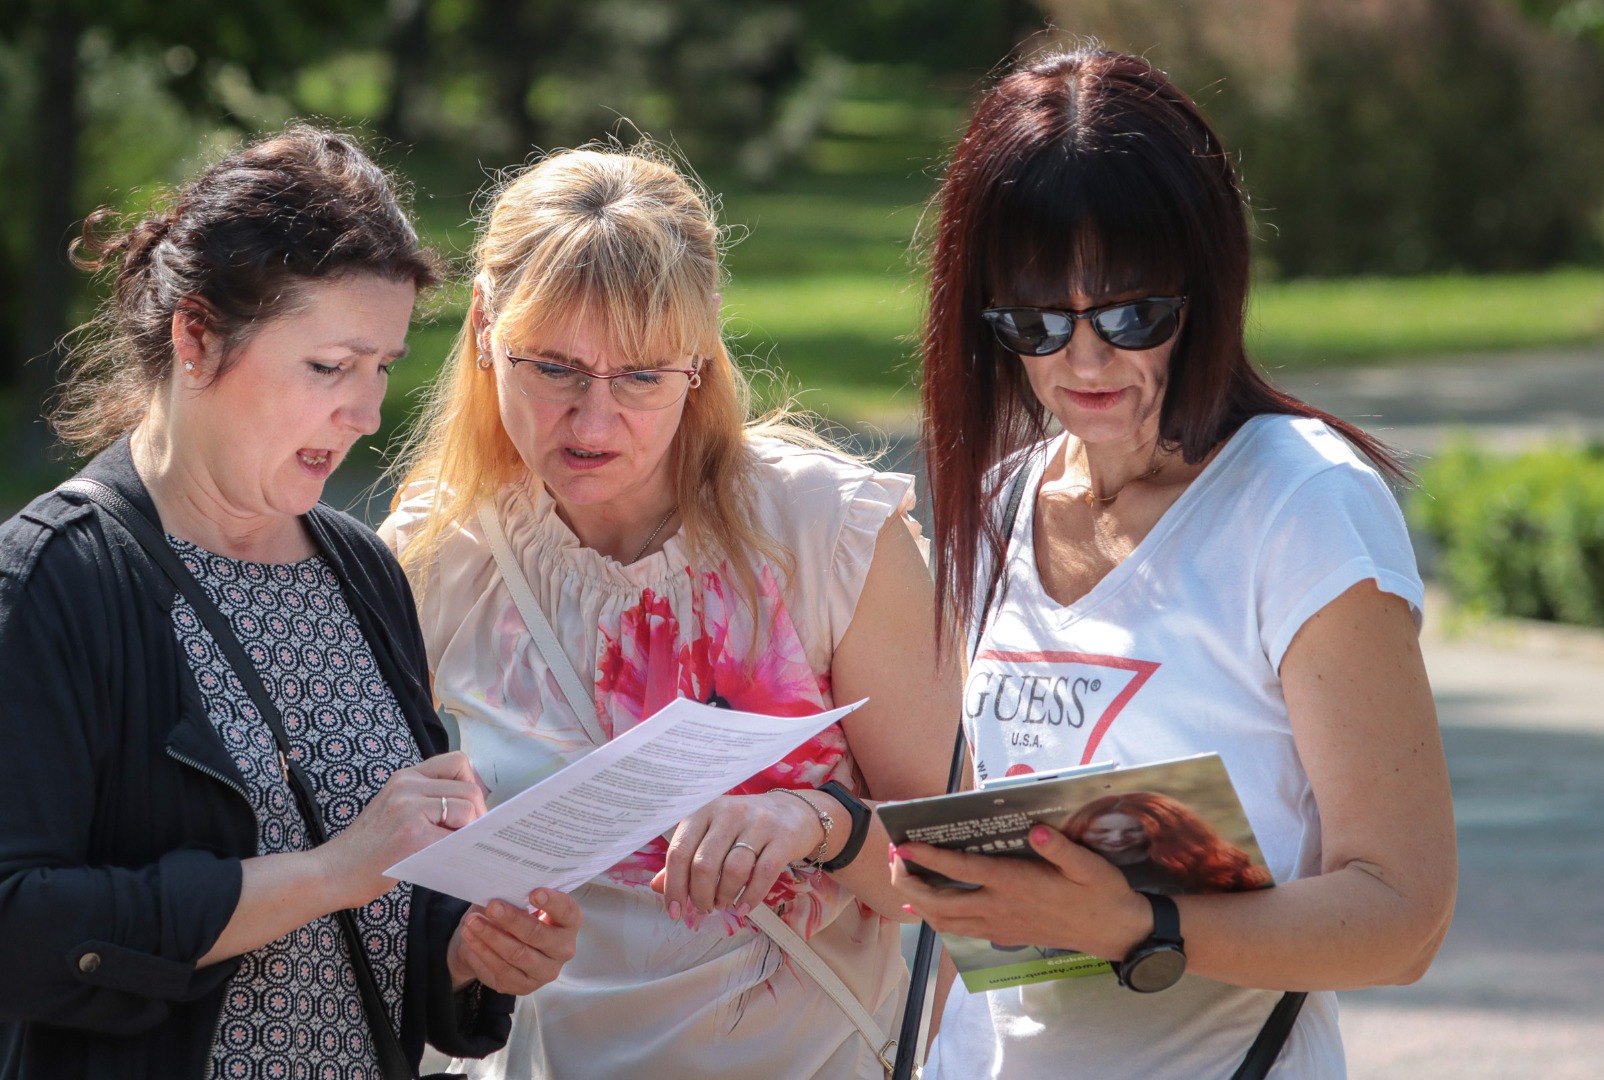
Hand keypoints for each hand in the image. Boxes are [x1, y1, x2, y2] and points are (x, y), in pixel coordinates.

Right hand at [318, 751, 488, 907]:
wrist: (332, 872)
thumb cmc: (367, 849)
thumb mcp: (395, 809)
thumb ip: (426, 801)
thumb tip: (472, 808)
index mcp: (406, 777)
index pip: (458, 762)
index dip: (471, 785)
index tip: (468, 809)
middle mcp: (407, 784)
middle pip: (469, 787)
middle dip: (478, 813)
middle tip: (469, 835)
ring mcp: (409, 807)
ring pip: (467, 807)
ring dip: (469, 830)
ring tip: (455, 846)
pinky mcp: (413, 834)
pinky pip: (455, 836)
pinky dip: (459, 849)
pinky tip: (448, 859)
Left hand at [448, 888, 581, 994]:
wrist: (502, 945)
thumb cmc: (517, 915)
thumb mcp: (521, 902)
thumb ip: (518, 896)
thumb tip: (500, 888)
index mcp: (569, 923)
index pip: (567, 911)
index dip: (553, 902)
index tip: (534, 893)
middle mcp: (563, 949)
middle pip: (538, 935)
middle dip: (512, 920)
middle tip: (492, 907)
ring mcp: (546, 971)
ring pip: (518, 954)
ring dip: (492, 936)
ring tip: (472, 922)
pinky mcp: (526, 986)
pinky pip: (502, 969)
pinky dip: (483, 952)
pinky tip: (471, 938)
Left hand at [650, 791, 823, 919]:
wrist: (794, 812)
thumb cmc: (745, 827)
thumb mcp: (711, 834)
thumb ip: (686, 858)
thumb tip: (658, 887)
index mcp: (704, 810)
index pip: (679, 850)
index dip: (673, 886)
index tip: (675, 910)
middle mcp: (729, 811)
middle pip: (704, 864)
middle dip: (700, 896)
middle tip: (704, 908)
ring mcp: (758, 822)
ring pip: (733, 870)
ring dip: (724, 896)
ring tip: (724, 904)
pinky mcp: (782, 836)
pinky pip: (763, 874)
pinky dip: (751, 897)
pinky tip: (743, 907)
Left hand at [890, 825, 1153, 959]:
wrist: (1116, 933)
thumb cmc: (1101, 892)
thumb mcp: (1088, 864)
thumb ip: (1059, 847)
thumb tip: (1035, 830)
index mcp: (1016, 884)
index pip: (961, 871)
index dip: (928, 858)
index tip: (903, 845)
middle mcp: (1000, 907)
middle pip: (939, 901)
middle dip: (908, 882)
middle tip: (893, 859)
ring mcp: (1000, 925)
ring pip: (944, 921)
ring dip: (917, 901)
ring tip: (901, 879)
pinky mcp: (1005, 936)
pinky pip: (960, 930)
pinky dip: (936, 918)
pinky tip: (927, 907)